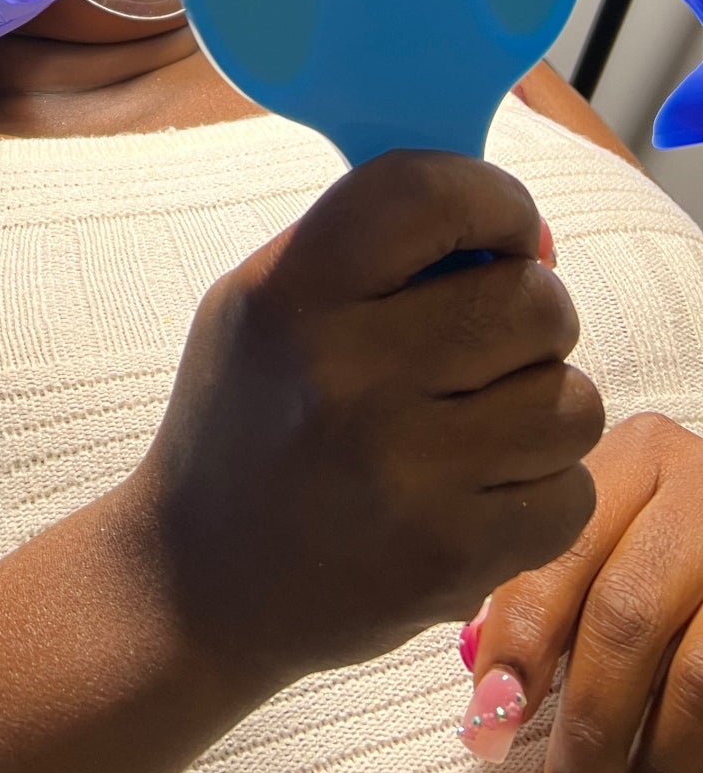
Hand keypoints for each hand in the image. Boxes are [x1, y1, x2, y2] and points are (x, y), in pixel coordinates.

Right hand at [140, 151, 601, 703]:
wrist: (199, 580)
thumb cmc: (248, 418)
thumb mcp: (262, 300)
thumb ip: (371, 244)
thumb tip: (524, 233)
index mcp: (293, 293)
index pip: (428, 192)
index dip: (492, 197)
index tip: (502, 232)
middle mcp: (347, 374)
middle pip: (533, 299)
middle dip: (532, 313)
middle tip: (488, 340)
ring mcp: (404, 471)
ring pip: (572, 399)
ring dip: (544, 404)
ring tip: (484, 419)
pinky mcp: (450, 557)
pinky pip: (572, 492)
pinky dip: (543, 489)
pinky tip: (481, 487)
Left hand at [462, 414, 702, 772]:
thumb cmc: (658, 541)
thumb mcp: (607, 530)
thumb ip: (547, 587)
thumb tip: (489, 700)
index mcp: (636, 458)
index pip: (563, 551)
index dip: (523, 642)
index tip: (491, 720)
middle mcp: (701, 491)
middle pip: (629, 616)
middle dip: (592, 721)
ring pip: (700, 675)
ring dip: (659, 765)